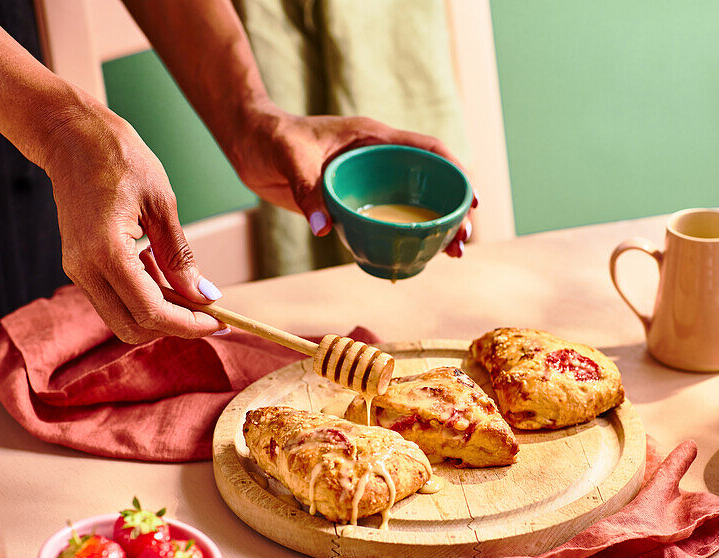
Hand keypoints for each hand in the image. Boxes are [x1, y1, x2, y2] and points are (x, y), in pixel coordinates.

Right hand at [41, 104, 224, 342]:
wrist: (72, 135)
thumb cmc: (118, 157)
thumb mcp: (162, 204)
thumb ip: (180, 257)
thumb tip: (203, 295)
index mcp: (106, 252)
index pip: (152, 312)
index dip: (188, 324)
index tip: (218, 320)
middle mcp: (85, 268)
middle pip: (132, 327)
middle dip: (173, 325)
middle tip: (205, 308)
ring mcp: (77, 269)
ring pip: (121, 317)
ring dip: (157, 311)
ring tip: (180, 279)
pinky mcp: (78, 265)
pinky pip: (113, 298)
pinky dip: (141, 295)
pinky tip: (156, 267)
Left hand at [229, 102, 476, 255]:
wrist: (248, 144)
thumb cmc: (270, 138)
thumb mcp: (290, 158)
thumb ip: (308, 189)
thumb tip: (323, 227)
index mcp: (373, 139)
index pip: (427, 150)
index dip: (454, 171)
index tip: (470, 198)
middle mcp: (377, 159)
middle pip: (427, 182)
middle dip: (452, 210)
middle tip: (463, 240)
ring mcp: (367, 181)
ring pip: (410, 205)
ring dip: (433, 228)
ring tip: (451, 254)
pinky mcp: (352, 201)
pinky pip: (384, 220)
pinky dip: (401, 237)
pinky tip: (415, 257)